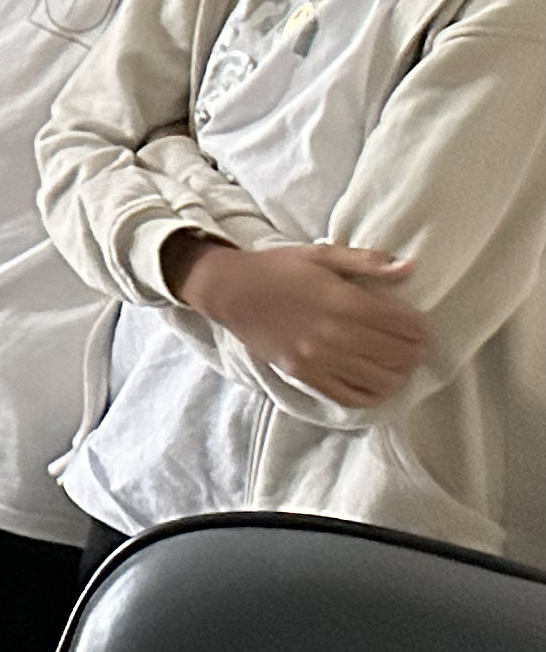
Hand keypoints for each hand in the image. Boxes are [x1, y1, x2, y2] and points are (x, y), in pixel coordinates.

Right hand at [178, 238, 428, 407]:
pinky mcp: (304, 375)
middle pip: (398, 355)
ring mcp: (318, 359)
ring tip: (399, 365)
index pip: (404, 326)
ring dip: (399, 374)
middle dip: (415, 352)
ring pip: (381, 380)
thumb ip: (365, 262)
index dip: (421, 328)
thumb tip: (409, 268)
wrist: (229, 290)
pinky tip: (376, 383)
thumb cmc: (277, 268)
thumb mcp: (321, 254)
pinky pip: (350, 396)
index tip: (421, 326)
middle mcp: (335, 335)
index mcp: (343, 301)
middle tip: (415, 346)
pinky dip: (372, 395)